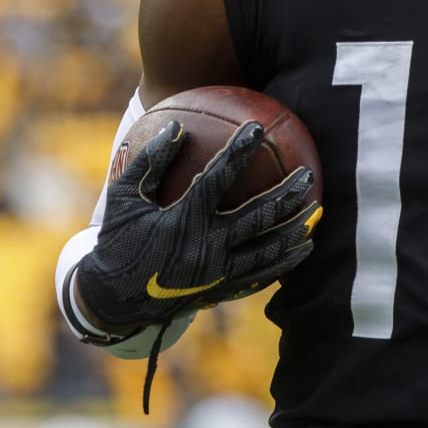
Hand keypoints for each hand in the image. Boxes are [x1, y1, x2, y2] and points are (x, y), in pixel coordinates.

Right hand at [73, 120, 317, 336]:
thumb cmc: (117, 241)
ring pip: (267, 252)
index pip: (218, 178)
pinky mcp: (219, 292)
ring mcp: (216, 275)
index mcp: (182, 222)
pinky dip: (283, 263)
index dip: (239, 151)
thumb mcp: (124, 199)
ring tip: (316, 213)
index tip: (257, 128)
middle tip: (306, 175)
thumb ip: (150, 162)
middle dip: (286, 196)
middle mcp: (205, 250)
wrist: (111, 301)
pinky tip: (300, 249)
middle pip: (257, 218)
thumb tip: (176, 127)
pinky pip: (260, 277)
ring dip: (294, 231)